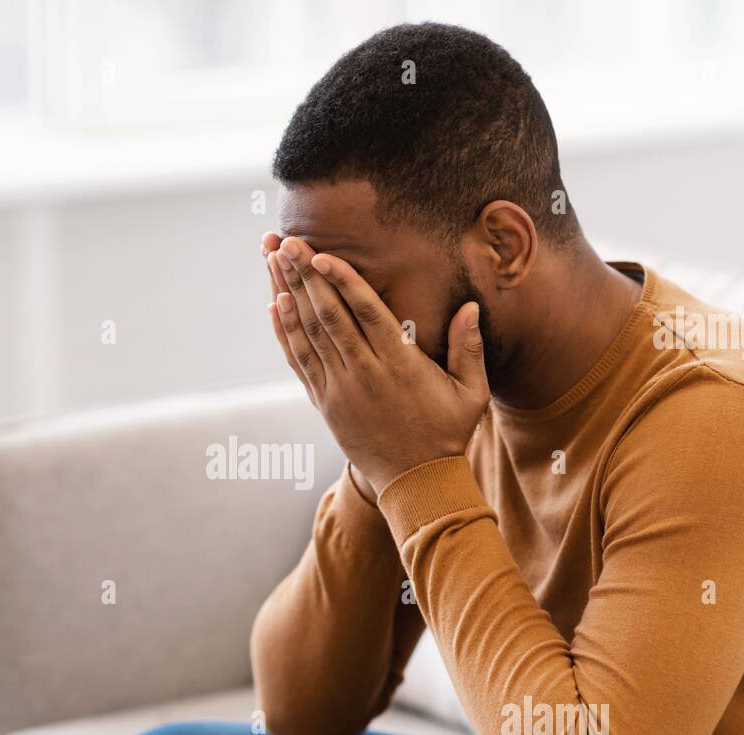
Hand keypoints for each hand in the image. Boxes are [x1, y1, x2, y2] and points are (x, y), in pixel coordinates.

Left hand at [264, 236, 489, 495]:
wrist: (416, 484)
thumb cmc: (447, 434)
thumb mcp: (471, 394)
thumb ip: (469, 348)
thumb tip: (470, 305)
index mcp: (400, 365)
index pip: (365, 313)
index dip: (341, 281)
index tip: (320, 255)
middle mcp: (365, 374)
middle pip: (328, 316)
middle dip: (303, 276)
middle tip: (285, 241)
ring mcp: (340, 389)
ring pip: (308, 334)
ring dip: (288, 294)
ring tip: (272, 259)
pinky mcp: (325, 403)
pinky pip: (299, 362)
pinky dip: (284, 332)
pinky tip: (273, 304)